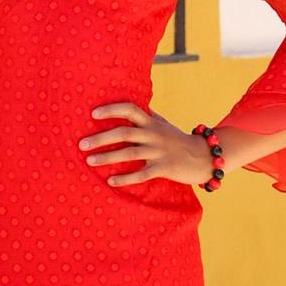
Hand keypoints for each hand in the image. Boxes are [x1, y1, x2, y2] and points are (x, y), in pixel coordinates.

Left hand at [78, 102, 213, 186]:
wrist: (204, 157)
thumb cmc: (179, 140)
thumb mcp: (164, 124)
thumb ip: (149, 115)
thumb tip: (135, 104)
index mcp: (152, 123)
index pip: (129, 109)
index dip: (111, 110)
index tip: (93, 114)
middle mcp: (154, 135)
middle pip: (124, 133)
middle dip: (101, 138)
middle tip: (81, 144)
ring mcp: (159, 151)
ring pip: (129, 154)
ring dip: (107, 158)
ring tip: (89, 161)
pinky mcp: (164, 168)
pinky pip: (141, 174)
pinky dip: (125, 178)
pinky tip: (110, 181)